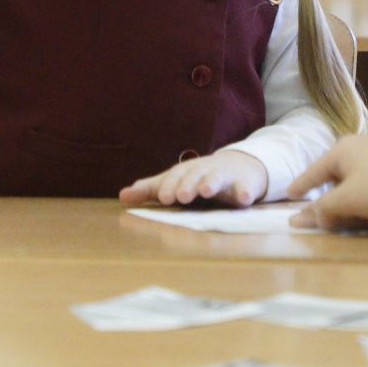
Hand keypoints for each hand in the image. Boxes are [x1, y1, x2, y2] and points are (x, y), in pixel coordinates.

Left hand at [120, 149, 269, 207]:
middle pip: (195, 177)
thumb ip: (150, 190)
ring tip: (207, 191)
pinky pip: (245, 188)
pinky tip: (245, 199)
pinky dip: (245, 192)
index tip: (164, 197)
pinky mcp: (242, 185)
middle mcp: (203, 172)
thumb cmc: (197, 179)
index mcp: (185, 173)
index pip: (175, 178)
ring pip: (218, 179)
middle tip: (182, 196)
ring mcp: (224, 177)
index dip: (170, 186)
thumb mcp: (174, 182)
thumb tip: (122, 197)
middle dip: (188, 185)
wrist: (236, 167)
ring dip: (212, 183)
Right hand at [287, 132, 367, 230]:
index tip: (291, 194)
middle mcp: (364, 139)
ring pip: (363, 165)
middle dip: (331, 185)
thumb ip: (322, 210)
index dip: (301, 184)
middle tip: (327, 201)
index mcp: (344, 148)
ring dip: (356, 182)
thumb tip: (302, 218)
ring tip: (357, 198)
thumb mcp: (347, 203)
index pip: (315, 170)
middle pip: (339, 167)